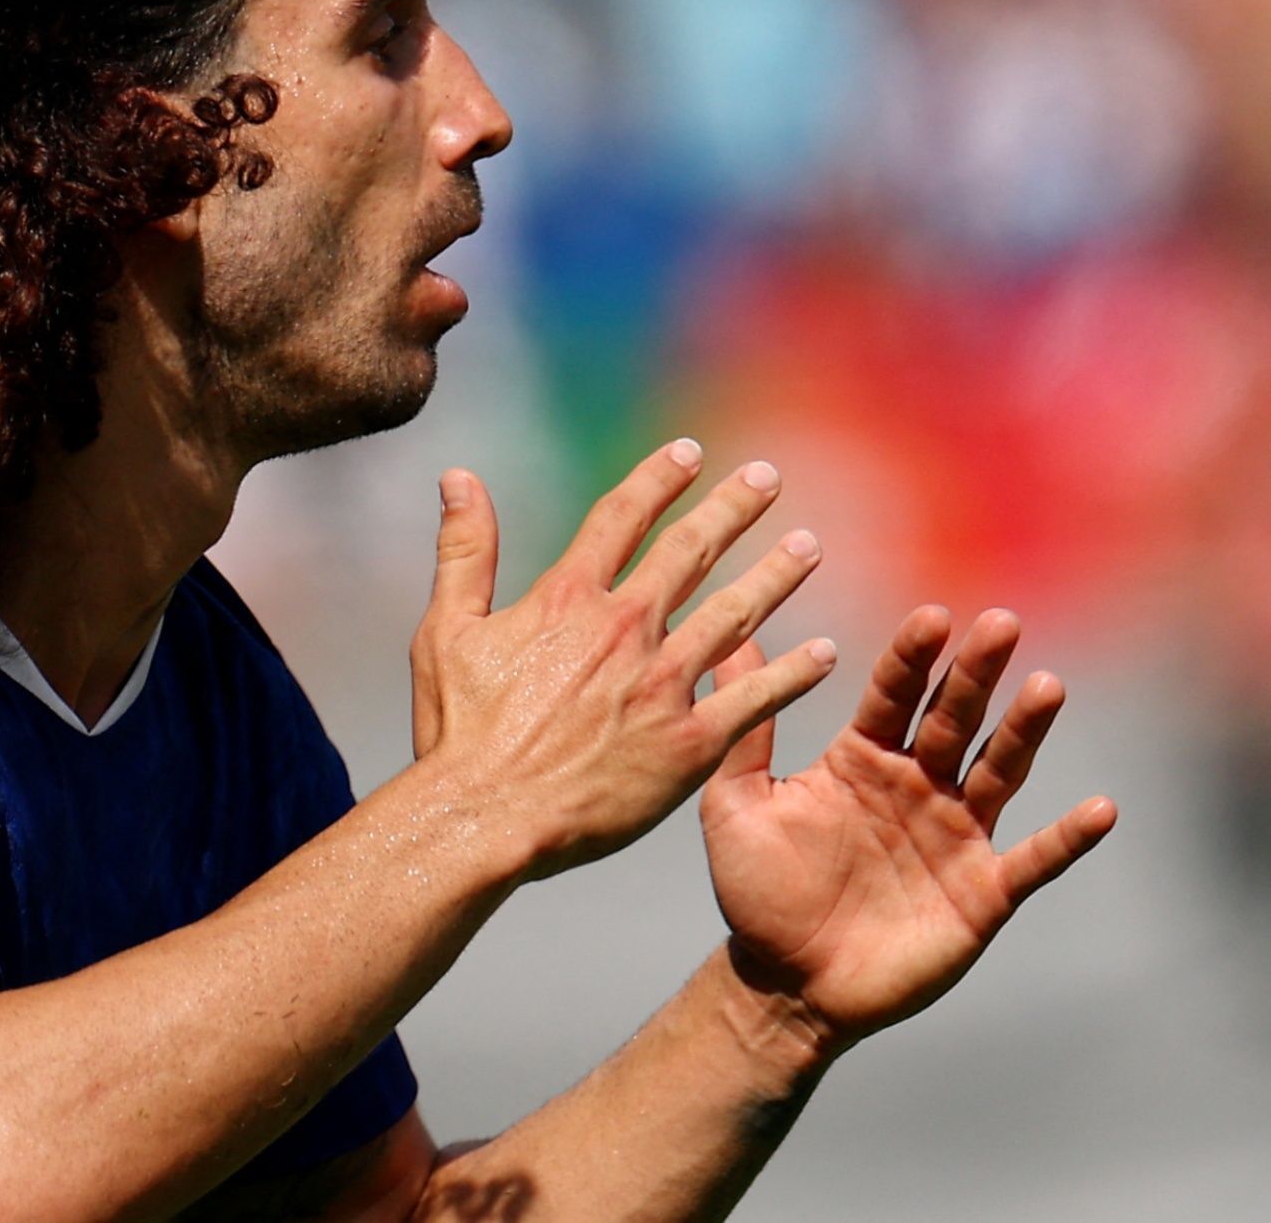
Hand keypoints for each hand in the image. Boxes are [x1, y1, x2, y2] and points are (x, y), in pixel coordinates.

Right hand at [408, 442, 839, 878]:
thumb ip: (464, 550)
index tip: (689, 453)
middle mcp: (626, 629)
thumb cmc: (460, 734)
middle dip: (733, 509)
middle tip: (768, 479)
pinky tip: (824, 653)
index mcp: (569, 599)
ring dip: (775, 577)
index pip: (623, 518)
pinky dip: (794, 674)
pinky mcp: (689, 742)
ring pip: (735, 614)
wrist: (485, 818)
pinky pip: (755, 699)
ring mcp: (663, 683)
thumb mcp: (446, 629)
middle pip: (691, 551)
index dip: (657, 480)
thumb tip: (459, 478)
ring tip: (808, 548)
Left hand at [700, 606, 1116, 1050]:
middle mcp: (918, 784)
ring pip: (999, 771)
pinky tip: (1101, 810)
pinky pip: (1033, 860)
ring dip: (1025, 730)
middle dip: (976, 672)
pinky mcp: (982, 892)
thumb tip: (736, 638)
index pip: (895, 694)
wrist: (787, 986)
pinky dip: (1067, 838)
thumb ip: (745, 732)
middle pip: (954, 718)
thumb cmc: (758, 895)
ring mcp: (956, 835)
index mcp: (863, 758)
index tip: (932, 617)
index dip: (914, 657)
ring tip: (1048, 686)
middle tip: (1001, 623)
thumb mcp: (737, 808)